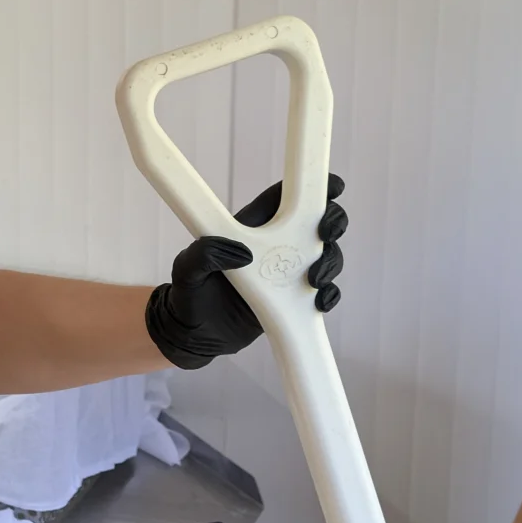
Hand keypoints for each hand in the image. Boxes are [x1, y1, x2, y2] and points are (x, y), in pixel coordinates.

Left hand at [145, 174, 346, 369]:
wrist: (197, 336)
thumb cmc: (189, 295)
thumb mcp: (186, 270)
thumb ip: (204, 254)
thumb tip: (240, 252)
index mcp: (252, 227)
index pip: (285, 198)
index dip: (313, 187)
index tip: (335, 186)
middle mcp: (275, 246)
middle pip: (316, 224)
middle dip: (333, 222)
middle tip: (328, 233)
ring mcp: (287, 272)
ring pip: (325, 256)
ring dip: (330, 263)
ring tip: (315, 280)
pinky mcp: (294, 300)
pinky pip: (323, 292)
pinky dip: (329, 295)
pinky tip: (320, 301)